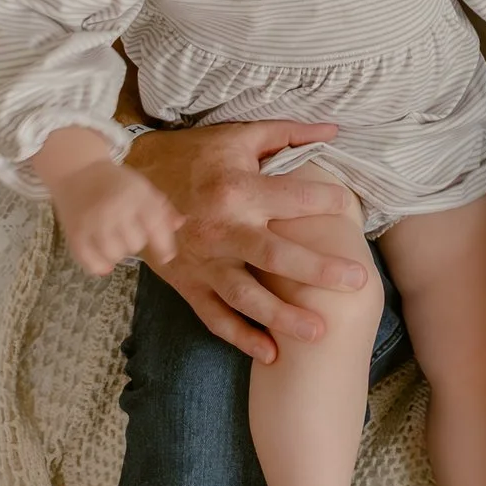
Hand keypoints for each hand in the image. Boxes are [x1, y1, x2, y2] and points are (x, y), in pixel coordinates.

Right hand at [51, 158, 184, 276]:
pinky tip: (104, 261)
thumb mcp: (142, 187)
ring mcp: (93, 223)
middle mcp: (115, 209)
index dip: (164, 245)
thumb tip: (179, 225)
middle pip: (136, 244)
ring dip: (119, 253)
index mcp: (137, 195)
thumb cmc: (115, 182)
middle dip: (136, 241)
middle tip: (128, 231)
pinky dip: (99, 266)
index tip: (166, 257)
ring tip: (115, 241)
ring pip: (115, 255)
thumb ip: (162, 207)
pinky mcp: (75, 234)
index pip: (156, 225)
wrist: (77, 170)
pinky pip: (90, 262)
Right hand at [124, 120, 368, 363]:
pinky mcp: (186, 282)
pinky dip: (241, 337)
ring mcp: (203, 261)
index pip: (294, 198)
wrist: (127, 180)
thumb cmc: (192, 156)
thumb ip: (287, 134)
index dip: (327, 201)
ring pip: (246, 296)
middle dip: (318, 271)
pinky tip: (272, 354)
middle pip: (276, 256)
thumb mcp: (237, 137)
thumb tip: (333, 131)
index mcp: (238, 190)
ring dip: (282, 317)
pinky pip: (215, 316)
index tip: (352, 207)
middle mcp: (222, 230)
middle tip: (358, 282)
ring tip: (319, 332)